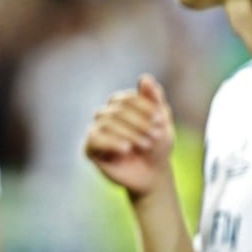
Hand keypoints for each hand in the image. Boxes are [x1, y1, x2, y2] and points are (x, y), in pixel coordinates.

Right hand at [84, 73, 174, 199]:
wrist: (152, 174)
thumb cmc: (157, 145)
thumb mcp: (161, 121)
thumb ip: (154, 99)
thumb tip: (145, 77)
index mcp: (119, 104)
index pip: (126, 98)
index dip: (144, 107)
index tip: (161, 120)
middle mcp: (104, 114)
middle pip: (117, 109)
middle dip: (139, 122)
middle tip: (156, 135)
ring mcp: (96, 130)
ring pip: (107, 122)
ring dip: (130, 133)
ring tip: (146, 145)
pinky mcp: (90, 148)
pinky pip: (94, 139)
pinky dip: (111, 142)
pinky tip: (126, 149)